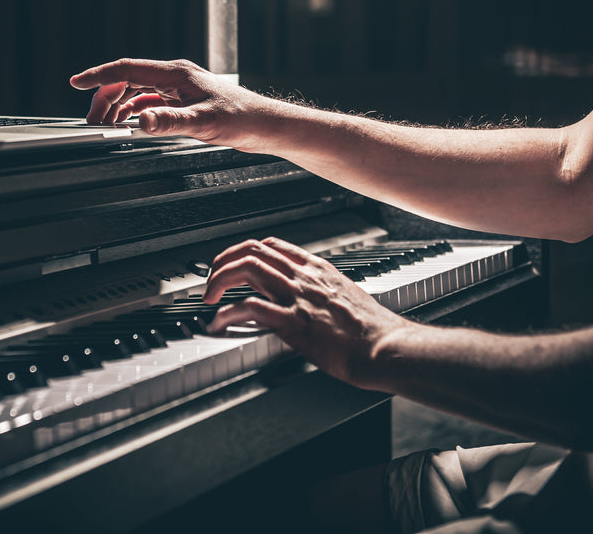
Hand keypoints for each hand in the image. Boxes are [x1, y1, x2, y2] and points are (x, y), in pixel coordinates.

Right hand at [69, 58, 281, 150]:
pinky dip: (133, 111)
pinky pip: (148, 101)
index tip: (77, 82)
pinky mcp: (182, 101)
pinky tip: (128, 124)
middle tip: (91, 121)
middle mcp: (174, 77)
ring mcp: (177, 88)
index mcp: (175, 74)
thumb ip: (169, 122)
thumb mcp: (202, 123)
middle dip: (104, 98)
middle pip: (127, 81)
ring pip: (135, 91)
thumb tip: (140, 121)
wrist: (264, 125)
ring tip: (104, 125)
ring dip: (117, 106)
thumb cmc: (241, 118)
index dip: (99, 76)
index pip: (127, 69)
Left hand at [203, 236, 410, 388]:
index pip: (273, 245)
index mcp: (317, 270)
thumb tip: (304, 295)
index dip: (245, 251)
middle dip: (223, 261)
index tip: (232, 264)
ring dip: (219, 280)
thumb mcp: (345, 297)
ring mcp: (297, 298)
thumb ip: (321, 291)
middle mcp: (304, 277)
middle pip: (253, 250)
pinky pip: (249, 308)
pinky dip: (227, 313)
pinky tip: (219, 322)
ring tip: (208, 297)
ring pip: (247, 269)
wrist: (385, 347)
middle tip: (211, 280)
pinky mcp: (293, 323)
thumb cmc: (371, 331)